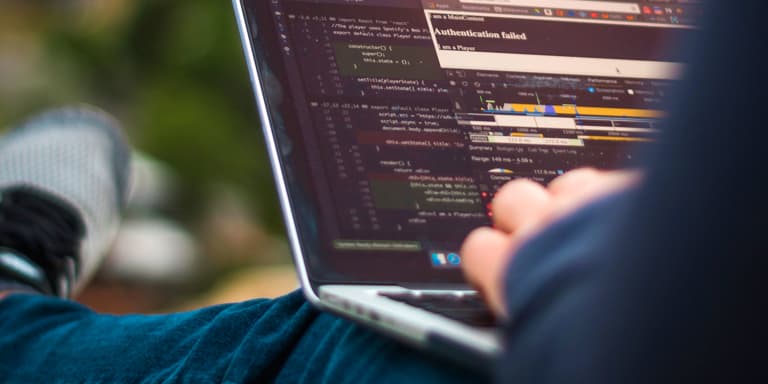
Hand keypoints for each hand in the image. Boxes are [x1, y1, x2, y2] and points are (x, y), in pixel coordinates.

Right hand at [461, 168, 641, 317]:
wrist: (669, 304)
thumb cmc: (600, 332)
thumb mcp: (542, 328)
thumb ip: (522, 303)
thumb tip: (519, 311)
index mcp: (512, 270)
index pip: (477, 248)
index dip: (489, 256)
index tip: (501, 264)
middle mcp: (542, 228)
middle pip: (511, 199)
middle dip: (524, 214)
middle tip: (543, 237)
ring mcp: (584, 204)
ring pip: (563, 183)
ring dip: (572, 201)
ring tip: (591, 226)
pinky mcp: (626, 188)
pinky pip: (608, 180)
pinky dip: (614, 196)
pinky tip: (627, 217)